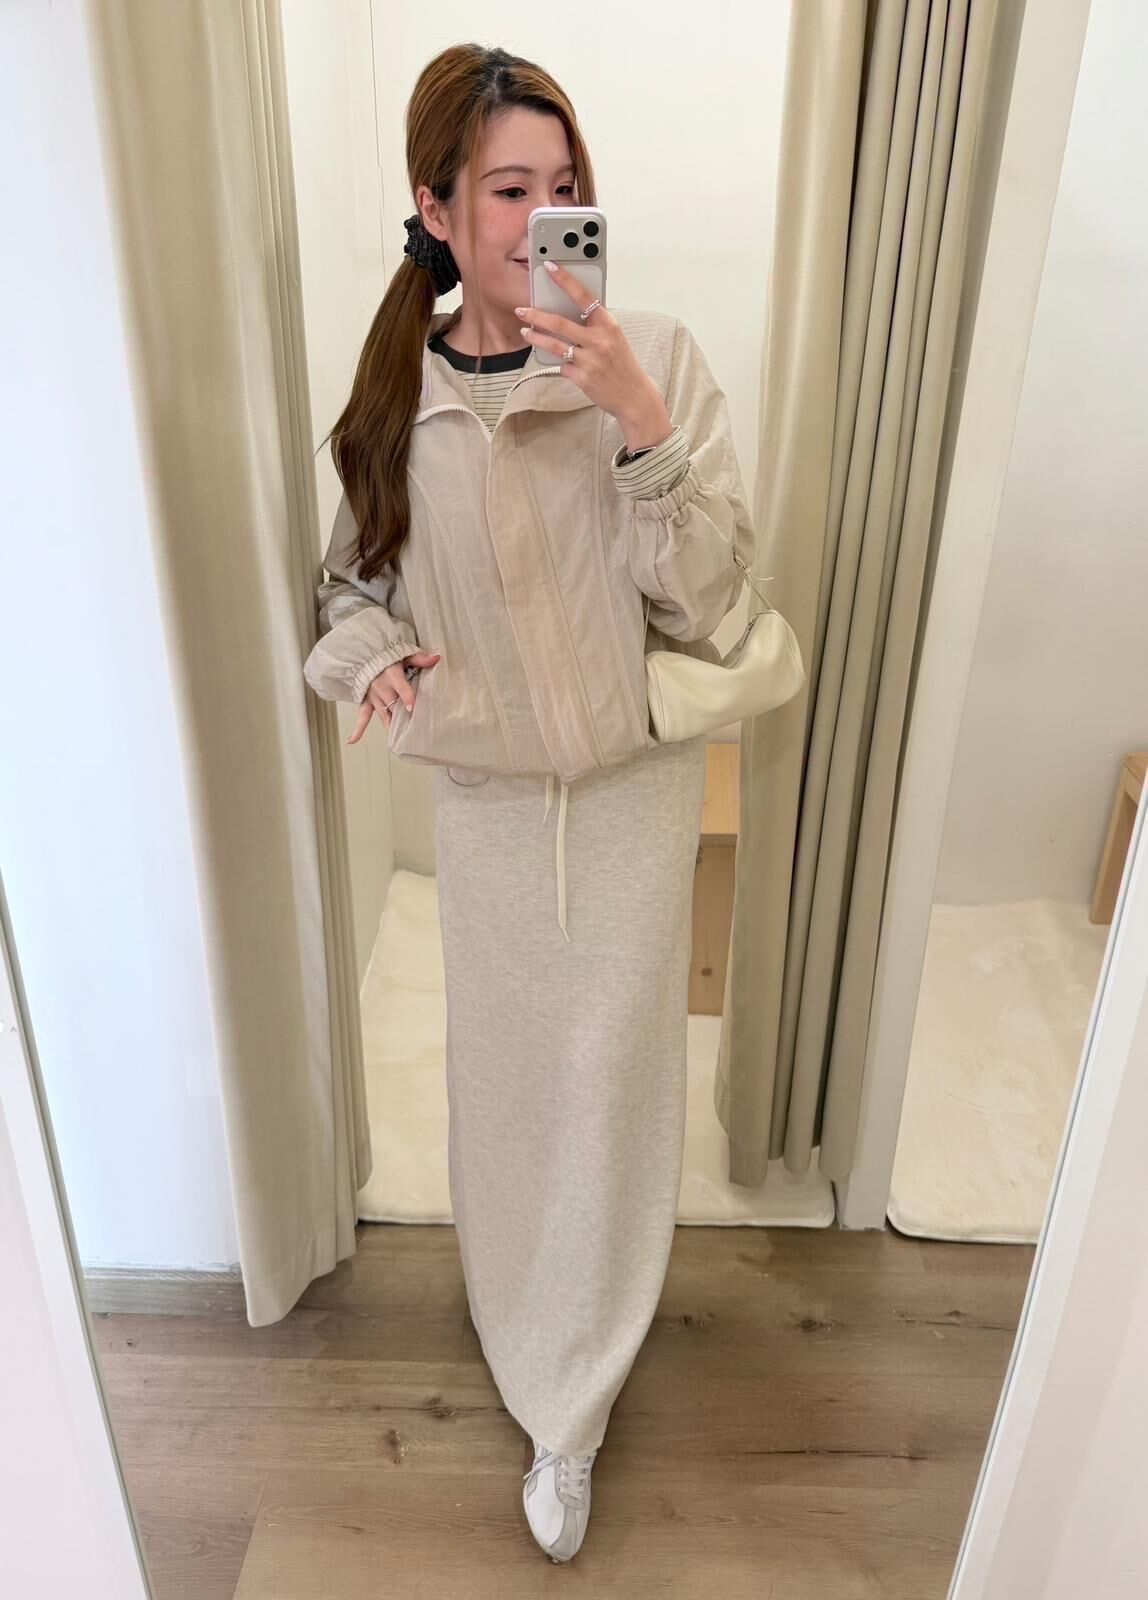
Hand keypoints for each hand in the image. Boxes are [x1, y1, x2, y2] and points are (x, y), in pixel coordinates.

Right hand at [347, 649, 440, 744]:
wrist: (365, 656)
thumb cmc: (387, 657)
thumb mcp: (404, 655)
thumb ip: (419, 659)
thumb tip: (436, 658)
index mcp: (392, 676)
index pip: (401, 688)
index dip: (406, 698)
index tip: (411, 709)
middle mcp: (382, 688)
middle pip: (393, 705)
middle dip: (402, 718)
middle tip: (413, 731)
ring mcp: (373, 696)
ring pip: (383, 714)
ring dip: (391, 726)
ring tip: (398, 740)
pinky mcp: (366, 701)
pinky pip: (362, 716)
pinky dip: (358, 728)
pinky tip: (353, 740)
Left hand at [513, 266, 672, 451]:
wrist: (633, 395)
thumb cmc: (622, 363)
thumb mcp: (614, 337)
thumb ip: (595, 324)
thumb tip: (568, 312)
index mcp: (608, 324)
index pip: (583, 296)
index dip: (565, 280)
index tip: (550, 267)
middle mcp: (599, 340)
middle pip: (560, 323)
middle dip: (536, 315)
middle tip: (521, 310)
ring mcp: (590, 360)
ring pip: (554, 345)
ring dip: (536, 337)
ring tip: (525, 332)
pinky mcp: (582, 377)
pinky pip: (561, 366)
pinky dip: (558, 362)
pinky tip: (558, 361)